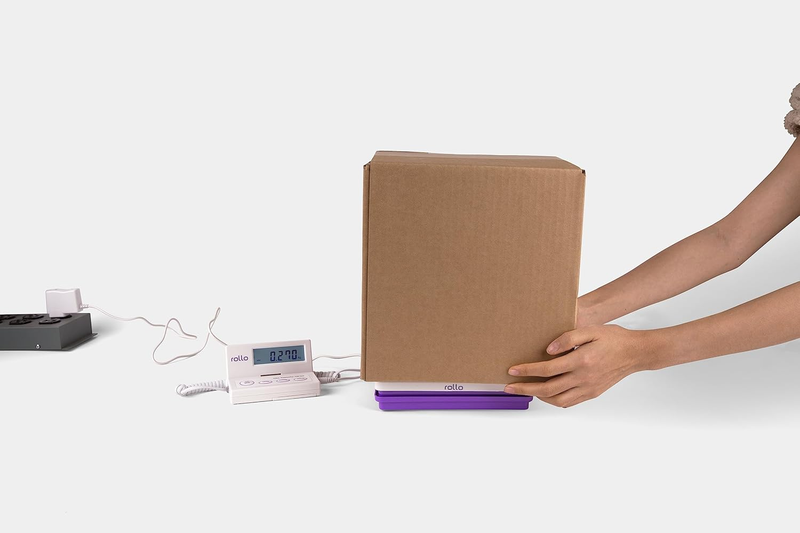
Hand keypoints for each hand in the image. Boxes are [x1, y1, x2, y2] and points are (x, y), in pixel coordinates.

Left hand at [504, 325, 650, 407]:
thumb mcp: (590, 330)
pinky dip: (554, 400)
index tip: (513, 370)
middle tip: (509, 387)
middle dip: (525, 388)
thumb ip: (567, 338)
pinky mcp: (592, 393)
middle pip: (548, 389)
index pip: (547, 370)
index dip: (527, 371)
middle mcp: (584, 378)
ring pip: (557, 400)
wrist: (636, 353)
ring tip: (525, 389)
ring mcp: (589, 388)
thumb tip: (548, 351)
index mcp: (581, 361)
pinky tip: (546, 394)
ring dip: (538, 396)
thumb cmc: (613, 339)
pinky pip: (569, 402)